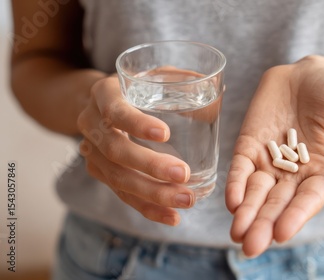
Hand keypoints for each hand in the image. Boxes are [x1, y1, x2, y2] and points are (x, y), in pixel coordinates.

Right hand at [77, 76, 194, 225]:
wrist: (99, 103)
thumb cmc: (136, 88)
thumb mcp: (152, 75)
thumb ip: (179, 79)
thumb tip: (219, 91)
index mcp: (104, 95)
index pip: (116, 111)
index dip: (137, 124)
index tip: (165, 134)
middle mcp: (91, 124)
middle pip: (116, 151)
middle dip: (150, 166)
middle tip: (183, 174)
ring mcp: (92, 152)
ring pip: (118, 178)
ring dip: (152, 193)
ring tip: (185, 200)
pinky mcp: (101, 173)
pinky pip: (122, 195)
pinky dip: (148, 208)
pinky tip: (172, 216)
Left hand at [225, 56, 323, 256]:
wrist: (313, 74)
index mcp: (323, 174)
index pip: (308, 201)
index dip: (295, 216)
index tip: (282, 233)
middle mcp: (294, 175)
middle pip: (277, 204)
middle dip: (264, 225)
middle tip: (251, 246)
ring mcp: (269, 161)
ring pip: (256, 192)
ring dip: (246, 212)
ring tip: (237, 232)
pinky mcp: (250, 146)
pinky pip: (241, 168)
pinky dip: (236, 184)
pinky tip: (232, 201)